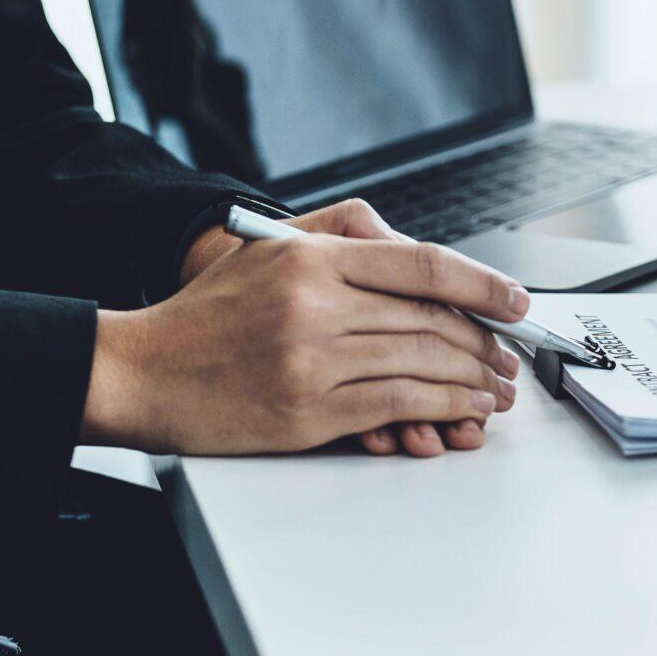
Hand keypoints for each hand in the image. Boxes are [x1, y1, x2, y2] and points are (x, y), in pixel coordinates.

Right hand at [90, 215, 524, 455]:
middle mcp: (314, 305)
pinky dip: (441, 409)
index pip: (420, 265)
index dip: (481, 284)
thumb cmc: (204, 317)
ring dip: (472, 381)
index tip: (516, 301)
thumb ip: (339, 243)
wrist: (140, 370)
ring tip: (496, 391)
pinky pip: (396, 405)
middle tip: (509, 357)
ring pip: (422, 364)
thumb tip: (417, 260)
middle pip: (430, 320)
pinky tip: (462, 412)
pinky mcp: (308, 412)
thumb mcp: (265, 252)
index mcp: (309, 259)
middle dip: (483, 343)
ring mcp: (312, 361)